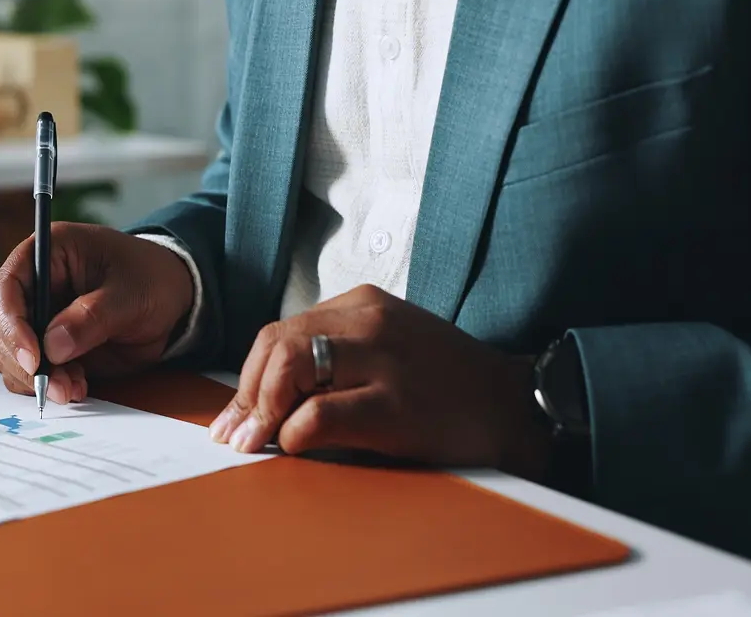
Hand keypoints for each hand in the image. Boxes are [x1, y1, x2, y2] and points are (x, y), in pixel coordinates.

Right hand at [0, 223, 193, 405]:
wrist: (174, 298)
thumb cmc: (151, 279)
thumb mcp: (130, 294)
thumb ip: (92, 317)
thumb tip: (52, 347)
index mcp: (46, 254)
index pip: (7, 287)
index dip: (11, 323)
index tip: (33, 357)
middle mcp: (34, 285)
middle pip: (2, 325)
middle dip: (24, 360)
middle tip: (53, 386)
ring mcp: (40, 317)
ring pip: (12, 354)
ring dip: (36, 378)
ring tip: (71, 389)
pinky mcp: (50, 346)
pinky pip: (33, 371)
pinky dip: (48, 385)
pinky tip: (75, 389)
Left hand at [209, 285, 550, 478]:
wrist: (514, 406)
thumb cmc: (443, 385)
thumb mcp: (386, 349)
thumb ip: (332, 358)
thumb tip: (265, 399)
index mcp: (362, 304)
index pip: (280, 333)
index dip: (249, 378)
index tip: (236, 416)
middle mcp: (370, 322)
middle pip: (275, 346)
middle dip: (246, 395)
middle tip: (236, 436)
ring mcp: (384, 361)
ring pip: (289, 367)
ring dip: (262, 411)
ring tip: (257, 443)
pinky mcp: (395, 405)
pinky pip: (320, 414)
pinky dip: (294, 433)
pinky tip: (296, 446)